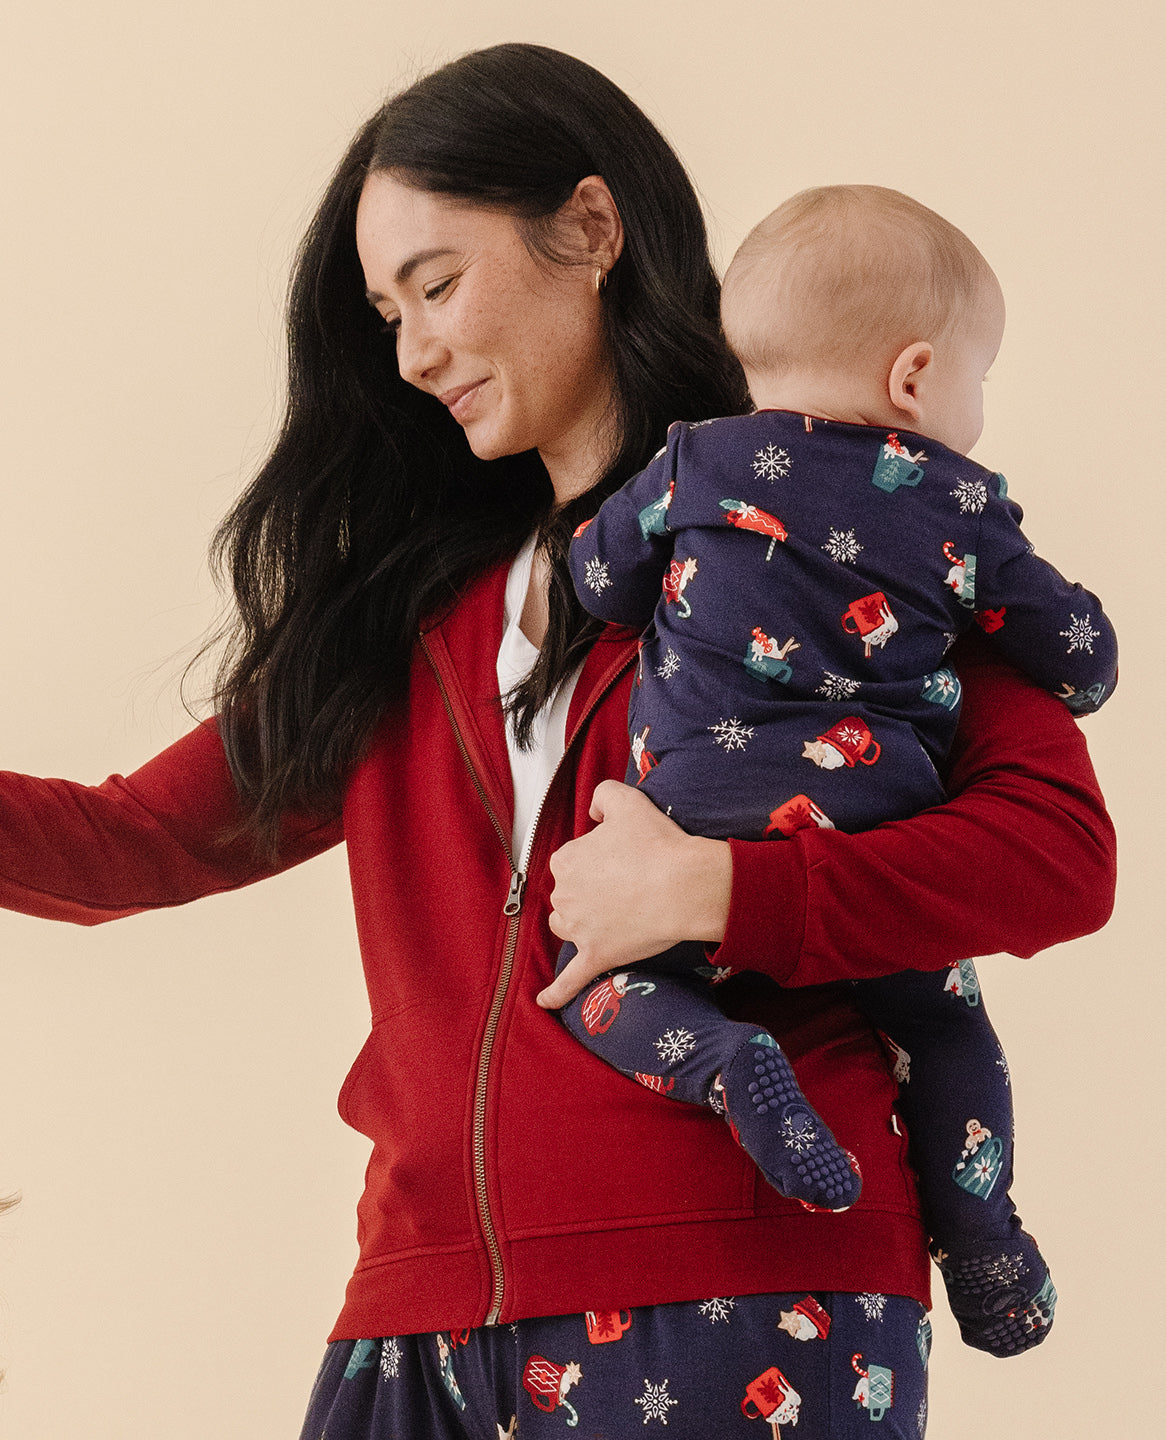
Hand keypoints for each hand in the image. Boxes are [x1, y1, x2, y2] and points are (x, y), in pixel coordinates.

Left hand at [536, 780, 730, 1008]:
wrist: (684, 884)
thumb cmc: (658, 843)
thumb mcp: (625, 798)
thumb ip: (601, 795)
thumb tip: (592, 811)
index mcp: (566, 860)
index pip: (570, 860)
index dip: (597, 859)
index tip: (622, 859)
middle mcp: (565, 895)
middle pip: (568, 894)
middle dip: (590, 891)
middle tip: (627, 884)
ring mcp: (580, 929)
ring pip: (567, 927)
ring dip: (579, 924)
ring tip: (608, 918)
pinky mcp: (597, 955)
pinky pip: (570, 979)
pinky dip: (556, 992)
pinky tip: (545, 1002)